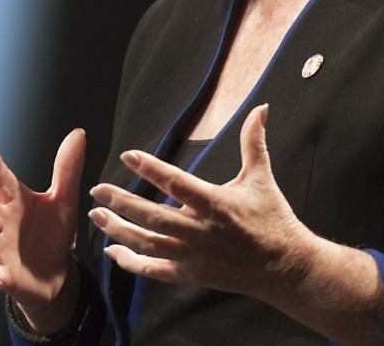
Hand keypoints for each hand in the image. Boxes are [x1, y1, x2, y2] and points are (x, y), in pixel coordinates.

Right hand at [0, 129, 85, 332]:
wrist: (57, 275)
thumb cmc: (53, 233)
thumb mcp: (64, 201)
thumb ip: (67, 169)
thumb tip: (78, 134)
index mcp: (14, 201)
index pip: (0, 181)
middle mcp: (1, 222)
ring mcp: (0, 249)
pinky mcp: (5, 276)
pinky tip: (3, 275)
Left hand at [87, 105, 312, 298]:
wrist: (286, 268)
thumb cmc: (273, 220)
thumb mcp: (261, 178)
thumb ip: (253, 142)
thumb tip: (260, 108)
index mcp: (215, 204)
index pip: (176, 183)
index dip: (150, 168)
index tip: (127, 154)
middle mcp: (200, 232)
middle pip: (152, 216)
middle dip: (121, 202)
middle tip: (98, 189)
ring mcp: (193, 256)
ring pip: (147, 244)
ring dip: (118, 230)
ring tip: (97, 215)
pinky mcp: (191, 274)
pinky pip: (154, 270)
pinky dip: (130, 262)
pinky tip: (112, 251)